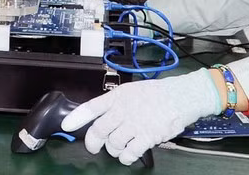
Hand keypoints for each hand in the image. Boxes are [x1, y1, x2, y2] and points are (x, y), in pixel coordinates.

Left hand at [61, 69, 219, 165]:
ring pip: (112, 144)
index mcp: (120, 96)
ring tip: (122, 145)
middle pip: (98, 131)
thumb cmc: (159, 94)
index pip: (93, 106)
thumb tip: (100, 117)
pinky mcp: (147, 137)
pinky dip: (126, 157)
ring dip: (114, 149)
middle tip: (95, 146)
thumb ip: (116, 102)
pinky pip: (128, 154)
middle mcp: (124, 109)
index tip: (65, 125)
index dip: (77, 117)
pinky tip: (131, 152)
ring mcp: (135, 124)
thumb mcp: (134, 90)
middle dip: (93, 142)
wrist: (183, 96)